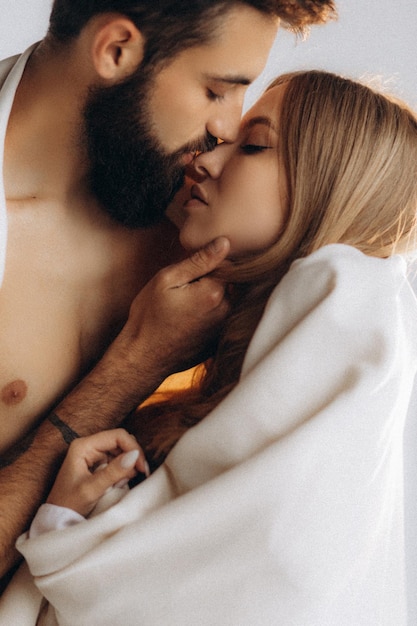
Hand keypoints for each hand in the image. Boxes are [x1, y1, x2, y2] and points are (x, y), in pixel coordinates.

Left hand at [47, 429, 148, 516]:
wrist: (58, 517)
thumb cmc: (69, 504)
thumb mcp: (92, 489)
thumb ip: (113, 472)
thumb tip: (135, 455)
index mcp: (83, 446)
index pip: (117, 436)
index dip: (133, 448)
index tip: (142, 467)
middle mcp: (89, 446)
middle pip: (120, 441)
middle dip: (132, 456)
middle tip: (140, 473)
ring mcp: (93, 454)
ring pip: (121, 451)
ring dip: (128, 465)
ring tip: (123, 482)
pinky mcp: (98, 463)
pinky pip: (117, 461)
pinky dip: (123, 471)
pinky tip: (119, 483)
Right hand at [119, 237, 230, 379]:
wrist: (142, 357)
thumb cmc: (149, 316)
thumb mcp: (167, 279)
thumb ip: (199, 260)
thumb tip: (225, 243)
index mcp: (214, 293)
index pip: (225, 265)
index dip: (206, 266)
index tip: (187, 276)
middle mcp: (226, 312)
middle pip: (228, 285)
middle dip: (210, 283)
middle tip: (182, 294)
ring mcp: (223, 329)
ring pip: (224, 303)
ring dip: (209, 301)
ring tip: (183, 310)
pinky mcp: (218, 342)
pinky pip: (219, 321)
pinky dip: (207, 318)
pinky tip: (187, 324)